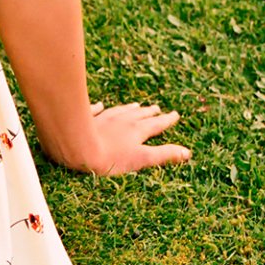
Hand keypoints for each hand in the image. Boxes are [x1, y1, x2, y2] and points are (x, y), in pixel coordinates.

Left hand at [64, 100, 191, 174]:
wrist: (77, 148)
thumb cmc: (110, 158)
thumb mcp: (141, 159)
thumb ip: (164, 155)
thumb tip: (187, 152)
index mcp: (136, 131)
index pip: (155, 124)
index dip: (166, 120)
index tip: (175, 115)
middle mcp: (121, 121)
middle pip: (138, 115)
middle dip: (149, 112)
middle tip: (157, 108)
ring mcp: (103, 119)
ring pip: (119, 111)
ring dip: (129, 109)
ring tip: (135, 105)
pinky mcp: (85, 120)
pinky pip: (94, 111)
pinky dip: (98, 108)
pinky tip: (100, 105)